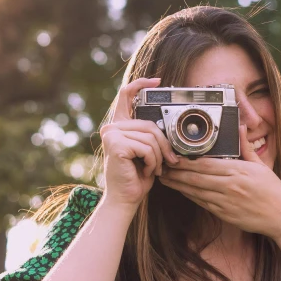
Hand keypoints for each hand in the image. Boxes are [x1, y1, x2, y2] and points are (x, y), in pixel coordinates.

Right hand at [99, 77, 178, 210]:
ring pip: (150, 137)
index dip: (141, 84)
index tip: (157, 81)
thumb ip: (151, 135)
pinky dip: (151, 162)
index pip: (126, 95)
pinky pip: (146, 148)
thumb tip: (166, 126)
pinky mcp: (115, 144)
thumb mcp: (147, 151)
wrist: (126, 199)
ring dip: (158, 157)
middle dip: (164, 145)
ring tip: (152, 168)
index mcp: (119, 125)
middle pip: (149, 124)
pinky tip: (145, 171)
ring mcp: (111, 134)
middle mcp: (112, 127)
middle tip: (169, 161)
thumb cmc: (137, 177)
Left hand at [158, 125, 280, 236]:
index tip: (173, 156)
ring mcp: (225, 201)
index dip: (186, 161)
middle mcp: (230, 186)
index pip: (206, 164)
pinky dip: (190, 196)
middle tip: (161, 166)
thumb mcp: (262, 165)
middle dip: (176, 173)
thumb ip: (246, 147)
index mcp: (238, 171)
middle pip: (196, 177)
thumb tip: (241, 127)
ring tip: (165, 178)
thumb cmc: (273, 190)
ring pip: (195, 191)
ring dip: (178, 185)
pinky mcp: (224, 214)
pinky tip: (181, 190)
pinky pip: (202, 203)